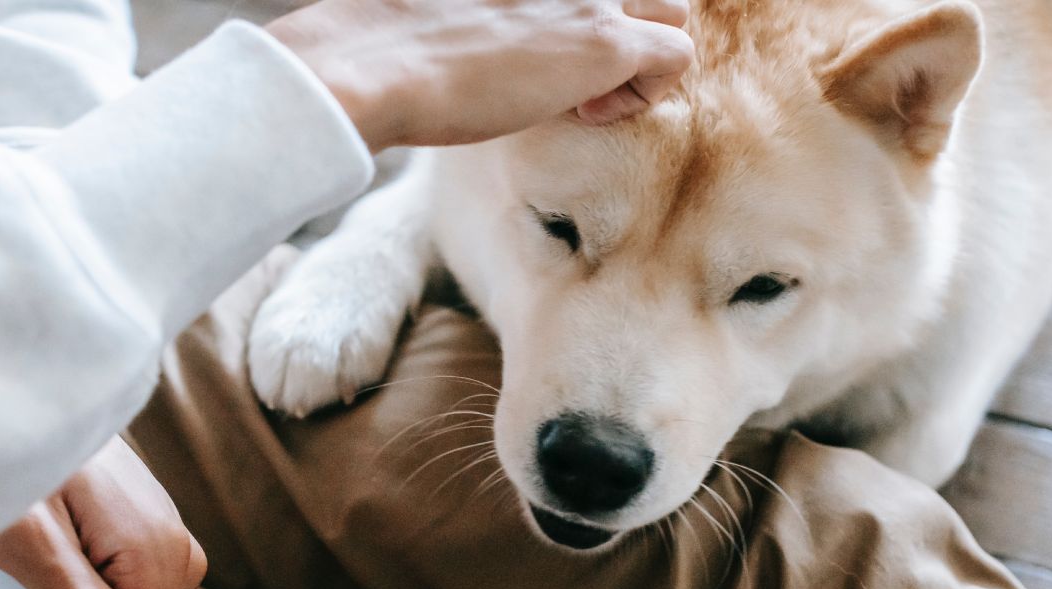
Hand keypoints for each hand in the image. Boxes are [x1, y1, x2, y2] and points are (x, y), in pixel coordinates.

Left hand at [0, 436, 206, 588]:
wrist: (13, 393)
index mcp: (159, 554)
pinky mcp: (151, 529)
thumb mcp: (31, 545)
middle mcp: (179, 546)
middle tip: (23, 583)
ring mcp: (169, 535)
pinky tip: (52, 545)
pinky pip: (125, 584)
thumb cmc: (12, 455)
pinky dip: (85, 580)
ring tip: (33, 556)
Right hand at [268, 0, 694, 150]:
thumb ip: (482, 10)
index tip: (537, 48)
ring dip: (641, 54)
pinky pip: (677, 55)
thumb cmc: (386, 46)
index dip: (580, 14)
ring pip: (674, 5)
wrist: (373, 64)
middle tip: (576, 70)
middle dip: (624, 22)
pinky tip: (589, 114)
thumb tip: (476, 36)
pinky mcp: (603, 41)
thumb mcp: (443, 6)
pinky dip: (647, 93)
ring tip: (588, 95)